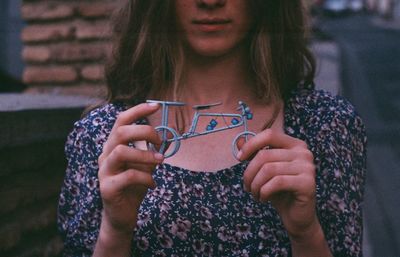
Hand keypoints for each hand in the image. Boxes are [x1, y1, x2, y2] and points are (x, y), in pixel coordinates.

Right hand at [98, 102, 162, 234]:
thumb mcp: (145, 165)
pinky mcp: (107, 188)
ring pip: (121, 152)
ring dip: (145, 155)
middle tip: (160, 142)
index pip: (121, 121)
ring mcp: (104, 171)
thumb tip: (165, 135)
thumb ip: (150, 150)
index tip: (156, 105)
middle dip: (144, 132)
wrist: (122, 216)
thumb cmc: (134, 187)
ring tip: (160, 162)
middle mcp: (105, 155)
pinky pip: (128, 176)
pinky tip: (152, 184)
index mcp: (113, 146)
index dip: (137, 110)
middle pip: (120, 132)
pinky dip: (146, 178)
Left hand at [238, 129, 317, 238]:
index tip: (239, 159)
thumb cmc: (279, 191)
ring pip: (268, 169)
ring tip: (255, 193)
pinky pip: (277, 182)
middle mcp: (304, 152)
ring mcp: (308, 167)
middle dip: (249, 173)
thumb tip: (238, 141)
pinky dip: (264, 191)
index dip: (251, 145)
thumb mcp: (264, 170)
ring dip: (255, 184)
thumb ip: (255, 154)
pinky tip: (263, 198)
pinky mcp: (308, 183)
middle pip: (265, 155)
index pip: (269, 135)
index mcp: (294, 144)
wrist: (296, 215)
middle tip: (247, 187)